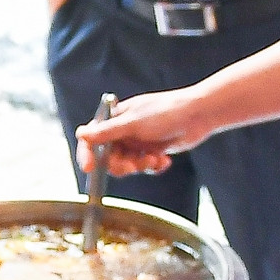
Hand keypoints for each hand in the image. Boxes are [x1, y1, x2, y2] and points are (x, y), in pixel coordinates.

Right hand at [78, 90, 208, 176]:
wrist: (198, 115)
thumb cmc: (165, 112)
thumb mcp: (133, 123)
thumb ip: (107, 132)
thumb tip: (81, 133)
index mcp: (115, 119)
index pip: (93, 139)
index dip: (88, 154)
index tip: (88, 168)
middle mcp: (125, 131)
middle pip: (109, 157)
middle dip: (122, 164)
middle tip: (134, 165)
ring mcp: (139, 141)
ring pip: (128, 165)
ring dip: (140, 165)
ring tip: (154, 159)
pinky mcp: (153, 150)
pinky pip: (145, 167)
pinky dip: (154, 166)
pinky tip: (165, 160)